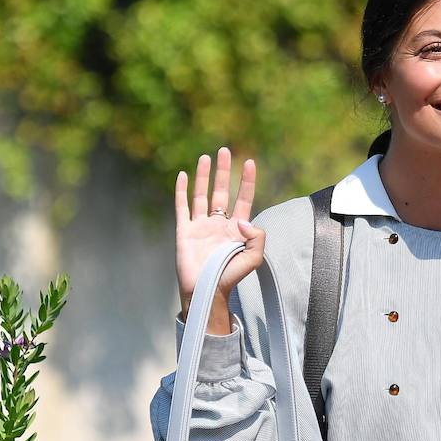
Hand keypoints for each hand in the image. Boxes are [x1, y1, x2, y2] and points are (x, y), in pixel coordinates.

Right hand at [174, 148, 263, 333]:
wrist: (206, 290)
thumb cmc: (231, 276)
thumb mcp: (254, 257)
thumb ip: (257, 237)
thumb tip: (243, 219)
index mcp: (236, 228)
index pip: (243, 198)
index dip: (247, 180)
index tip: (250, 162)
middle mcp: (218, 223)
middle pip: (222, 190)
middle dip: (224, 171)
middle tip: (225, 150)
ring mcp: (201, 225)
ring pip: (202, 194)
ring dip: (204, 175)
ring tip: (206, 156)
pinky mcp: (184, 230)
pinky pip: (182, 206)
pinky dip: (182, 190)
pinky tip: (184, 175)